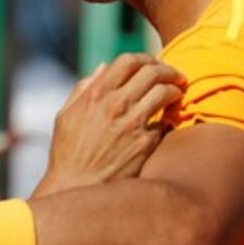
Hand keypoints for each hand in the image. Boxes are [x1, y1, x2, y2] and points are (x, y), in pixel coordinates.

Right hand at [35, 53, 183, 195]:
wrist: (78, 187)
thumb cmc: (68, 153)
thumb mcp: (66, 115)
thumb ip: (84, 88)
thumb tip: (104, 68)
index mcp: (96, 94)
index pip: (128, 60)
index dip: (145, 58)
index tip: (153, 64)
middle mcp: (116, 105)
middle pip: (153, 72)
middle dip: (168, 70)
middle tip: (175, 76)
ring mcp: (133, 124)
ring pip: (165, 93)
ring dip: (175, 90)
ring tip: (177, 94)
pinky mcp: (146, 144)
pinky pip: (165, 123)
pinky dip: (169, 119)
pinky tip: (167, 121)